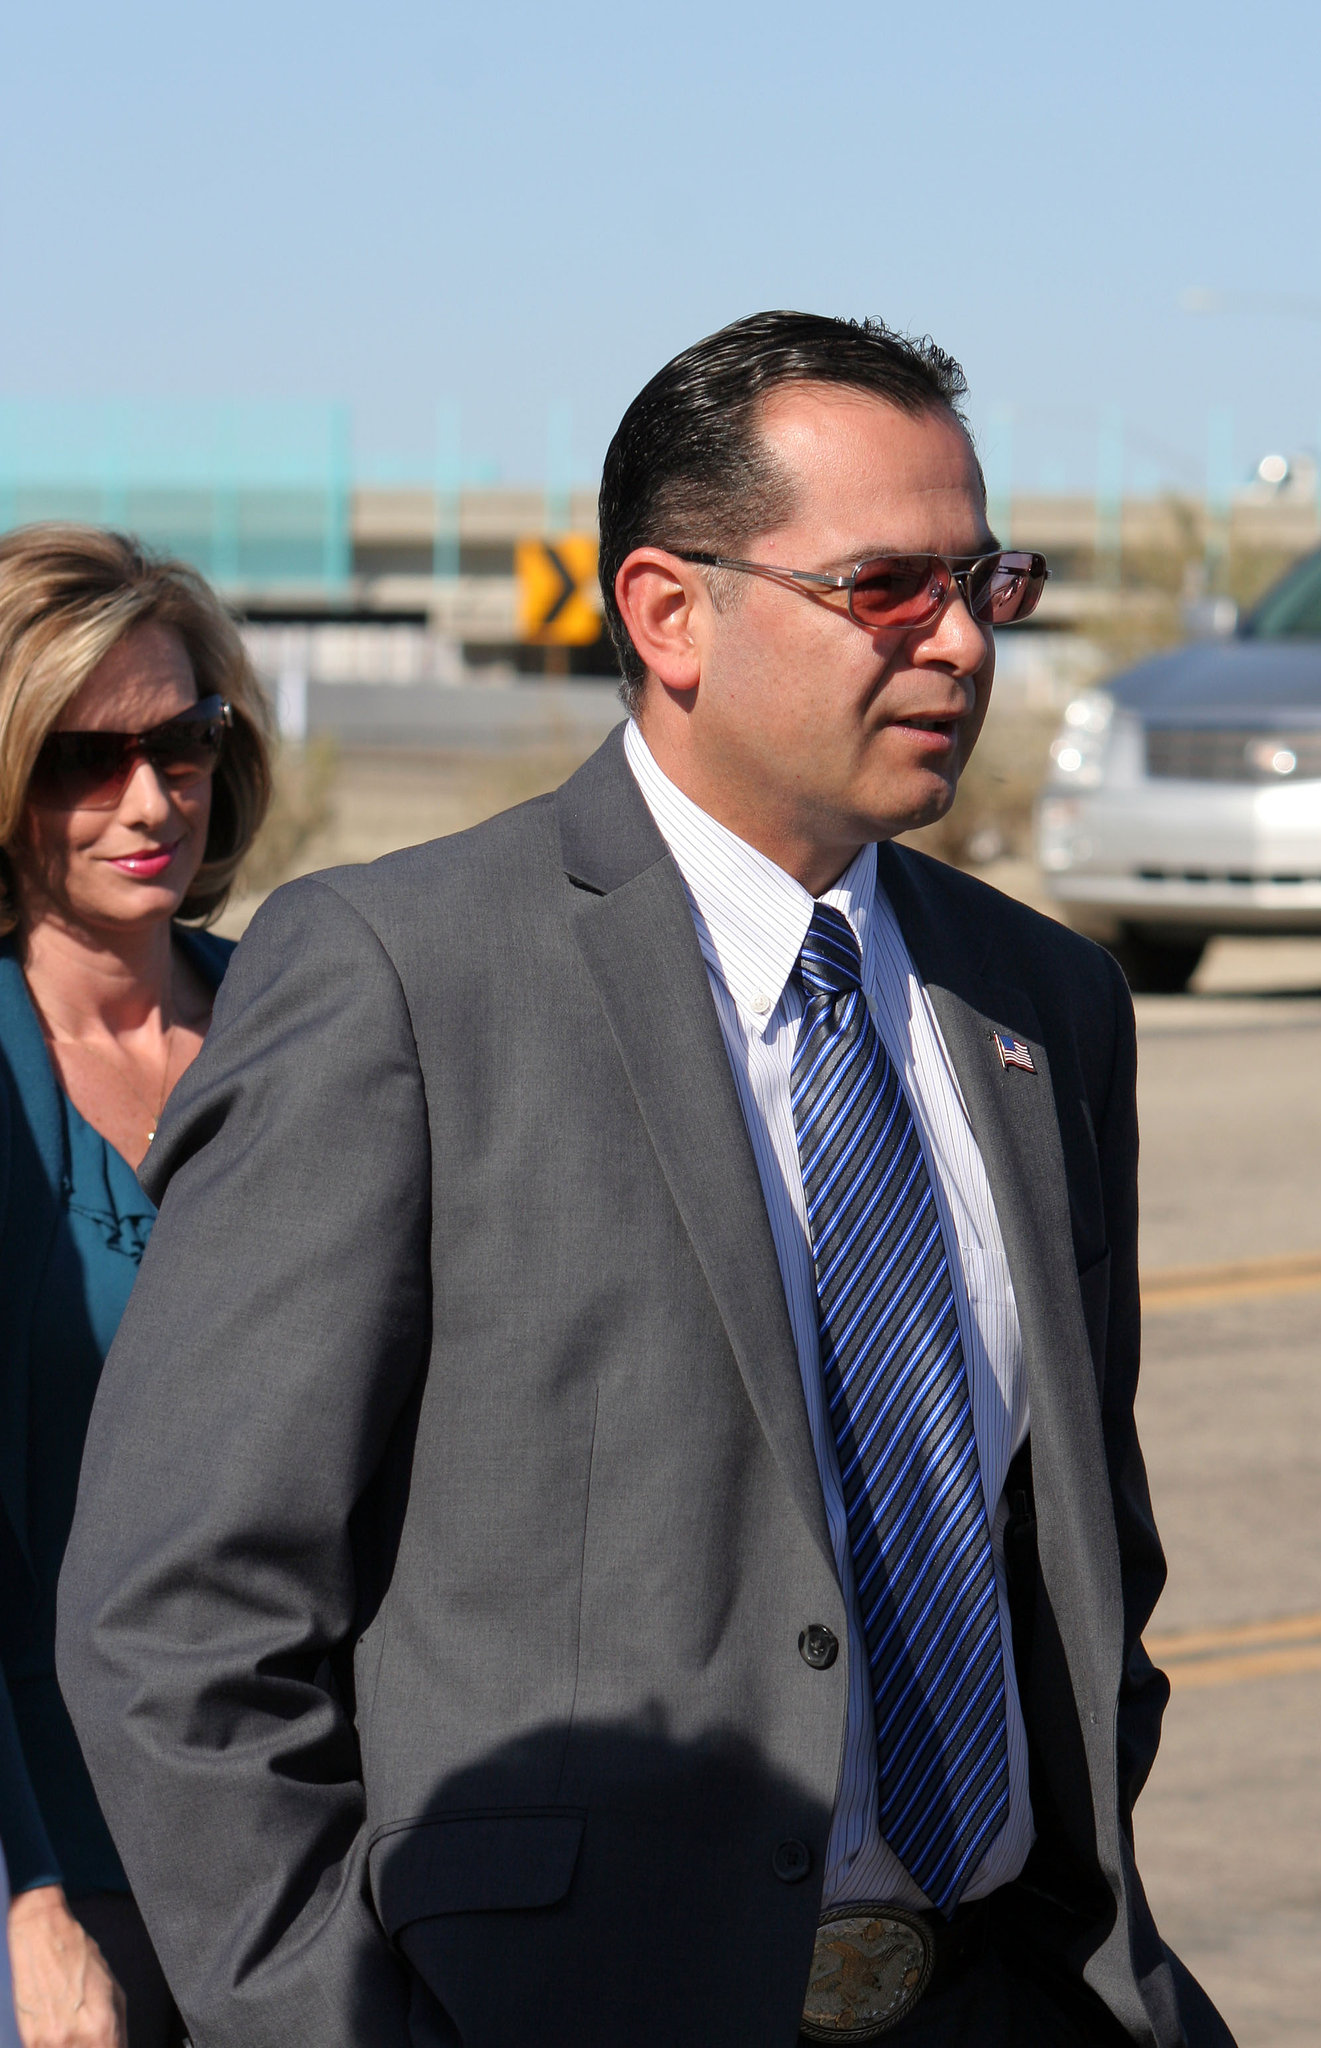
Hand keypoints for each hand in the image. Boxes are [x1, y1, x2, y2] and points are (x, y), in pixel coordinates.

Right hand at [7, 1886, 125, 2047]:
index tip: (110, 2045)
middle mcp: (74, 2039)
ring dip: (76, 2047)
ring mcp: (49, 2042)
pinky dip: (56, 2045)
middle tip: (93, 2035)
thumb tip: (118, 2046)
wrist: (42, 1938)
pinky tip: (61, 2029)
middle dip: (96, 2047)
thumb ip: (118, 2029)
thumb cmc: (79, 1958)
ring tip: (76, 2028)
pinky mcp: (30, 2040)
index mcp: (102, 2027)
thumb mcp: (114, 1992)